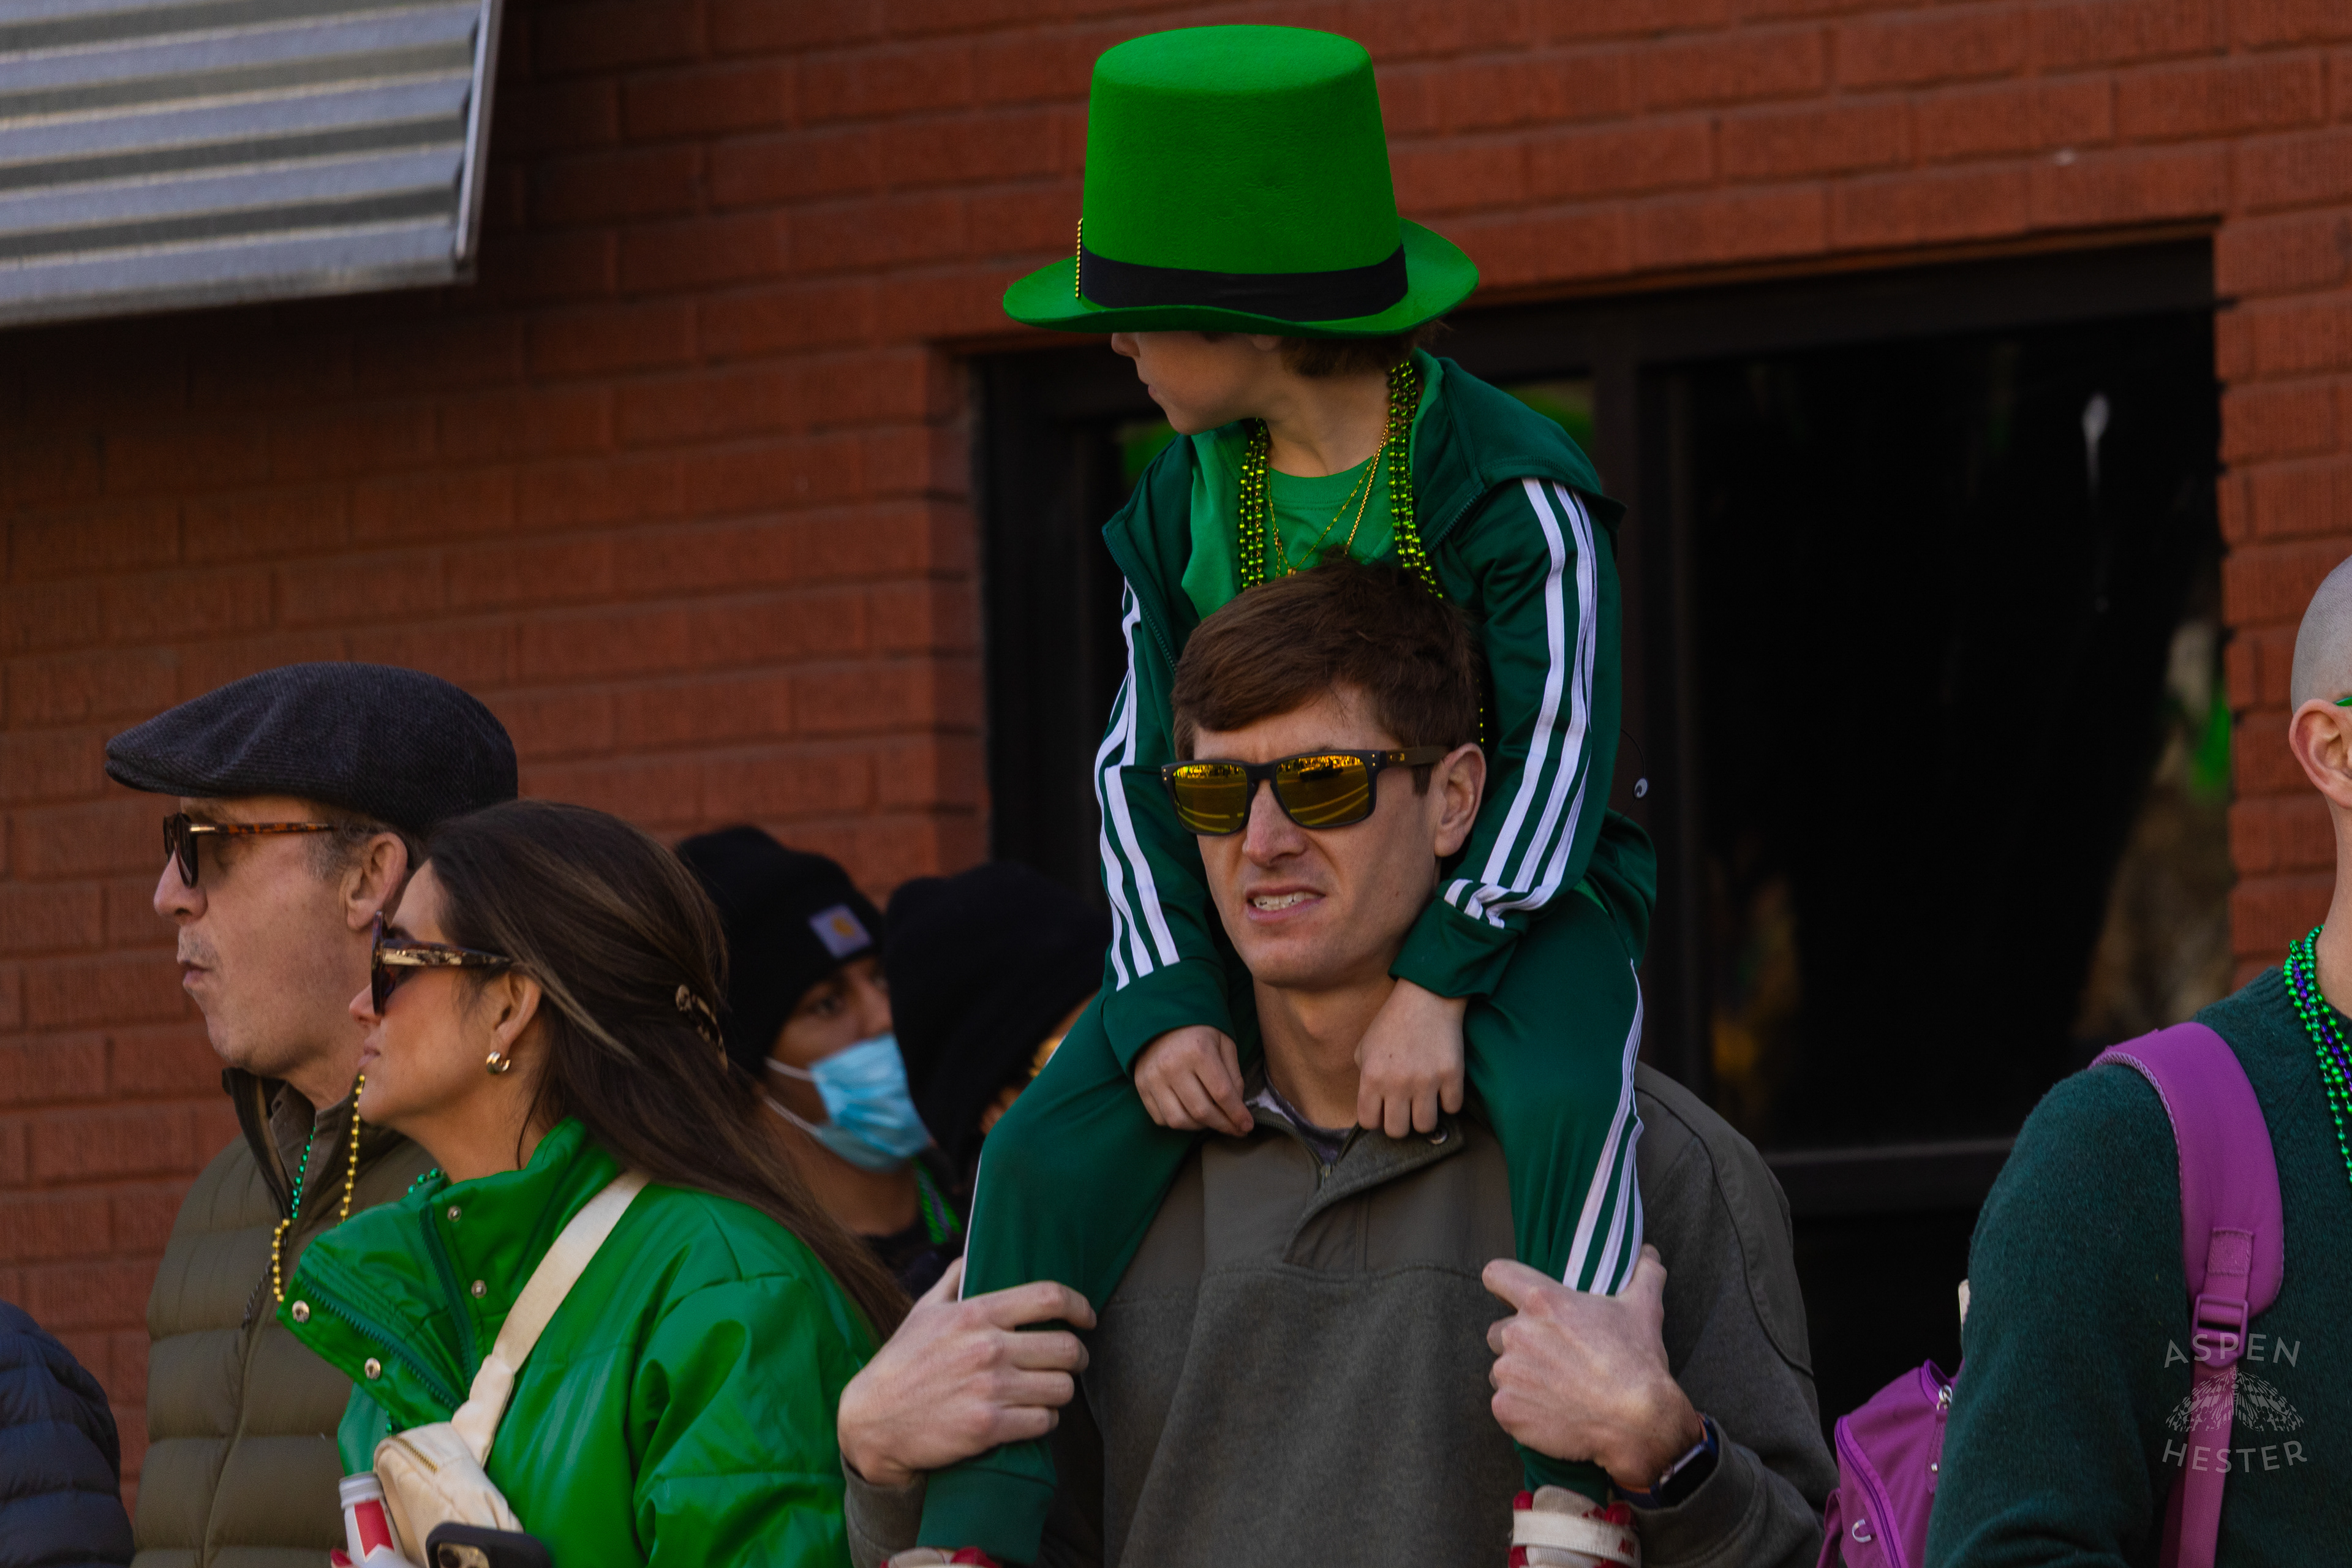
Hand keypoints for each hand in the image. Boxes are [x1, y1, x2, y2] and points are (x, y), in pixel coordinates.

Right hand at [836, 1259, 1095, 1487]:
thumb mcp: (922, 1311)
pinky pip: (1044, 1422)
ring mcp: (990, 1389)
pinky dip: (1044, 1421)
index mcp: (975, 1313)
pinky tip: (1030, 1417)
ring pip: (1062, 1388)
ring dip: (1059, 1392)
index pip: (1050, 1297)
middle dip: (1077, 1358)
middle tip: (1069, 1364)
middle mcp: (988, 1347)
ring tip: (1046, 1391)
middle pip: (1068, 1348)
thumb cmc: (901, 1363)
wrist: (872, 1421)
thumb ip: (954, 1280)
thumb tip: (973, 1255)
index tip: (1087, 1318)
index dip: (1080, 1306)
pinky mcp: (988, 1427)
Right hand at [1133, 1025, 1250, 1134]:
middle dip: (1223, 1125)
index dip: (1237, 1114)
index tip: (1247, 1125)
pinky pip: (1161, 1118)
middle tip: (1235, 1129)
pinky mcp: (1141, 1086)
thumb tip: (1237, 1107)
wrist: (1161, 1020)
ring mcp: (1153, 1078)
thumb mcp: (1224, 1044)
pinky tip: (1191, 1115)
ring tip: (1212, 1121)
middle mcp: (1172, 1066)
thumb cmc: (1198, 1031)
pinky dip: (1179, 1123)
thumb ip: (1234, 1076)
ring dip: (1200, 1127)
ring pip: (1179, 1120)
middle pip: (1201, 1111)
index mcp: (1198, 1051)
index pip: (1221, 1093)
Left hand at [1354, 979, 1465, 1136]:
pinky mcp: (1452, 1076)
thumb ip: (1364, 1077)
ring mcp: (1427, 1081)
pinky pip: (1453, 1108)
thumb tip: (1372, 1106)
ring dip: (1424, 1117)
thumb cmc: (1392, 1021)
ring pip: (1425, 1126)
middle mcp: (1397, 1083)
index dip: (1376, 1119)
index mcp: (1372, 1077)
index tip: (1383, 1110)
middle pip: (1397, 1131)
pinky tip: (1443, 1088)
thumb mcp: (1364, 1047)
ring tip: (1424, 1102)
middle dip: (1400, 1123)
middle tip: (1405, 1109)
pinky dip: (1449, 1102)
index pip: (1368, 1123)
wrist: (1427, 996)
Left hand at [1483, 1246, 1704, 1491]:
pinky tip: (1552, 1413)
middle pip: (1498, 1331)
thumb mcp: (1644, 1309)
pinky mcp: (1506, 1409)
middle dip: (1519, 1341)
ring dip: (1520, 1376)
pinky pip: (1505, 1404)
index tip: (1510, 1295)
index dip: (1501, 1284)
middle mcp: (1517, 1334)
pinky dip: (1522, 1409)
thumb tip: (1648, 1251)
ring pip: (1502, 1370)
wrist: (1637, 1423)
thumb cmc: (1637, 1363)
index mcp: (1542, 1301)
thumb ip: (1643, 1274)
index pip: (1496, 1275)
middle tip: (1552, 1357)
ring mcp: (1509, 1374)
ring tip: (1556, 1389)